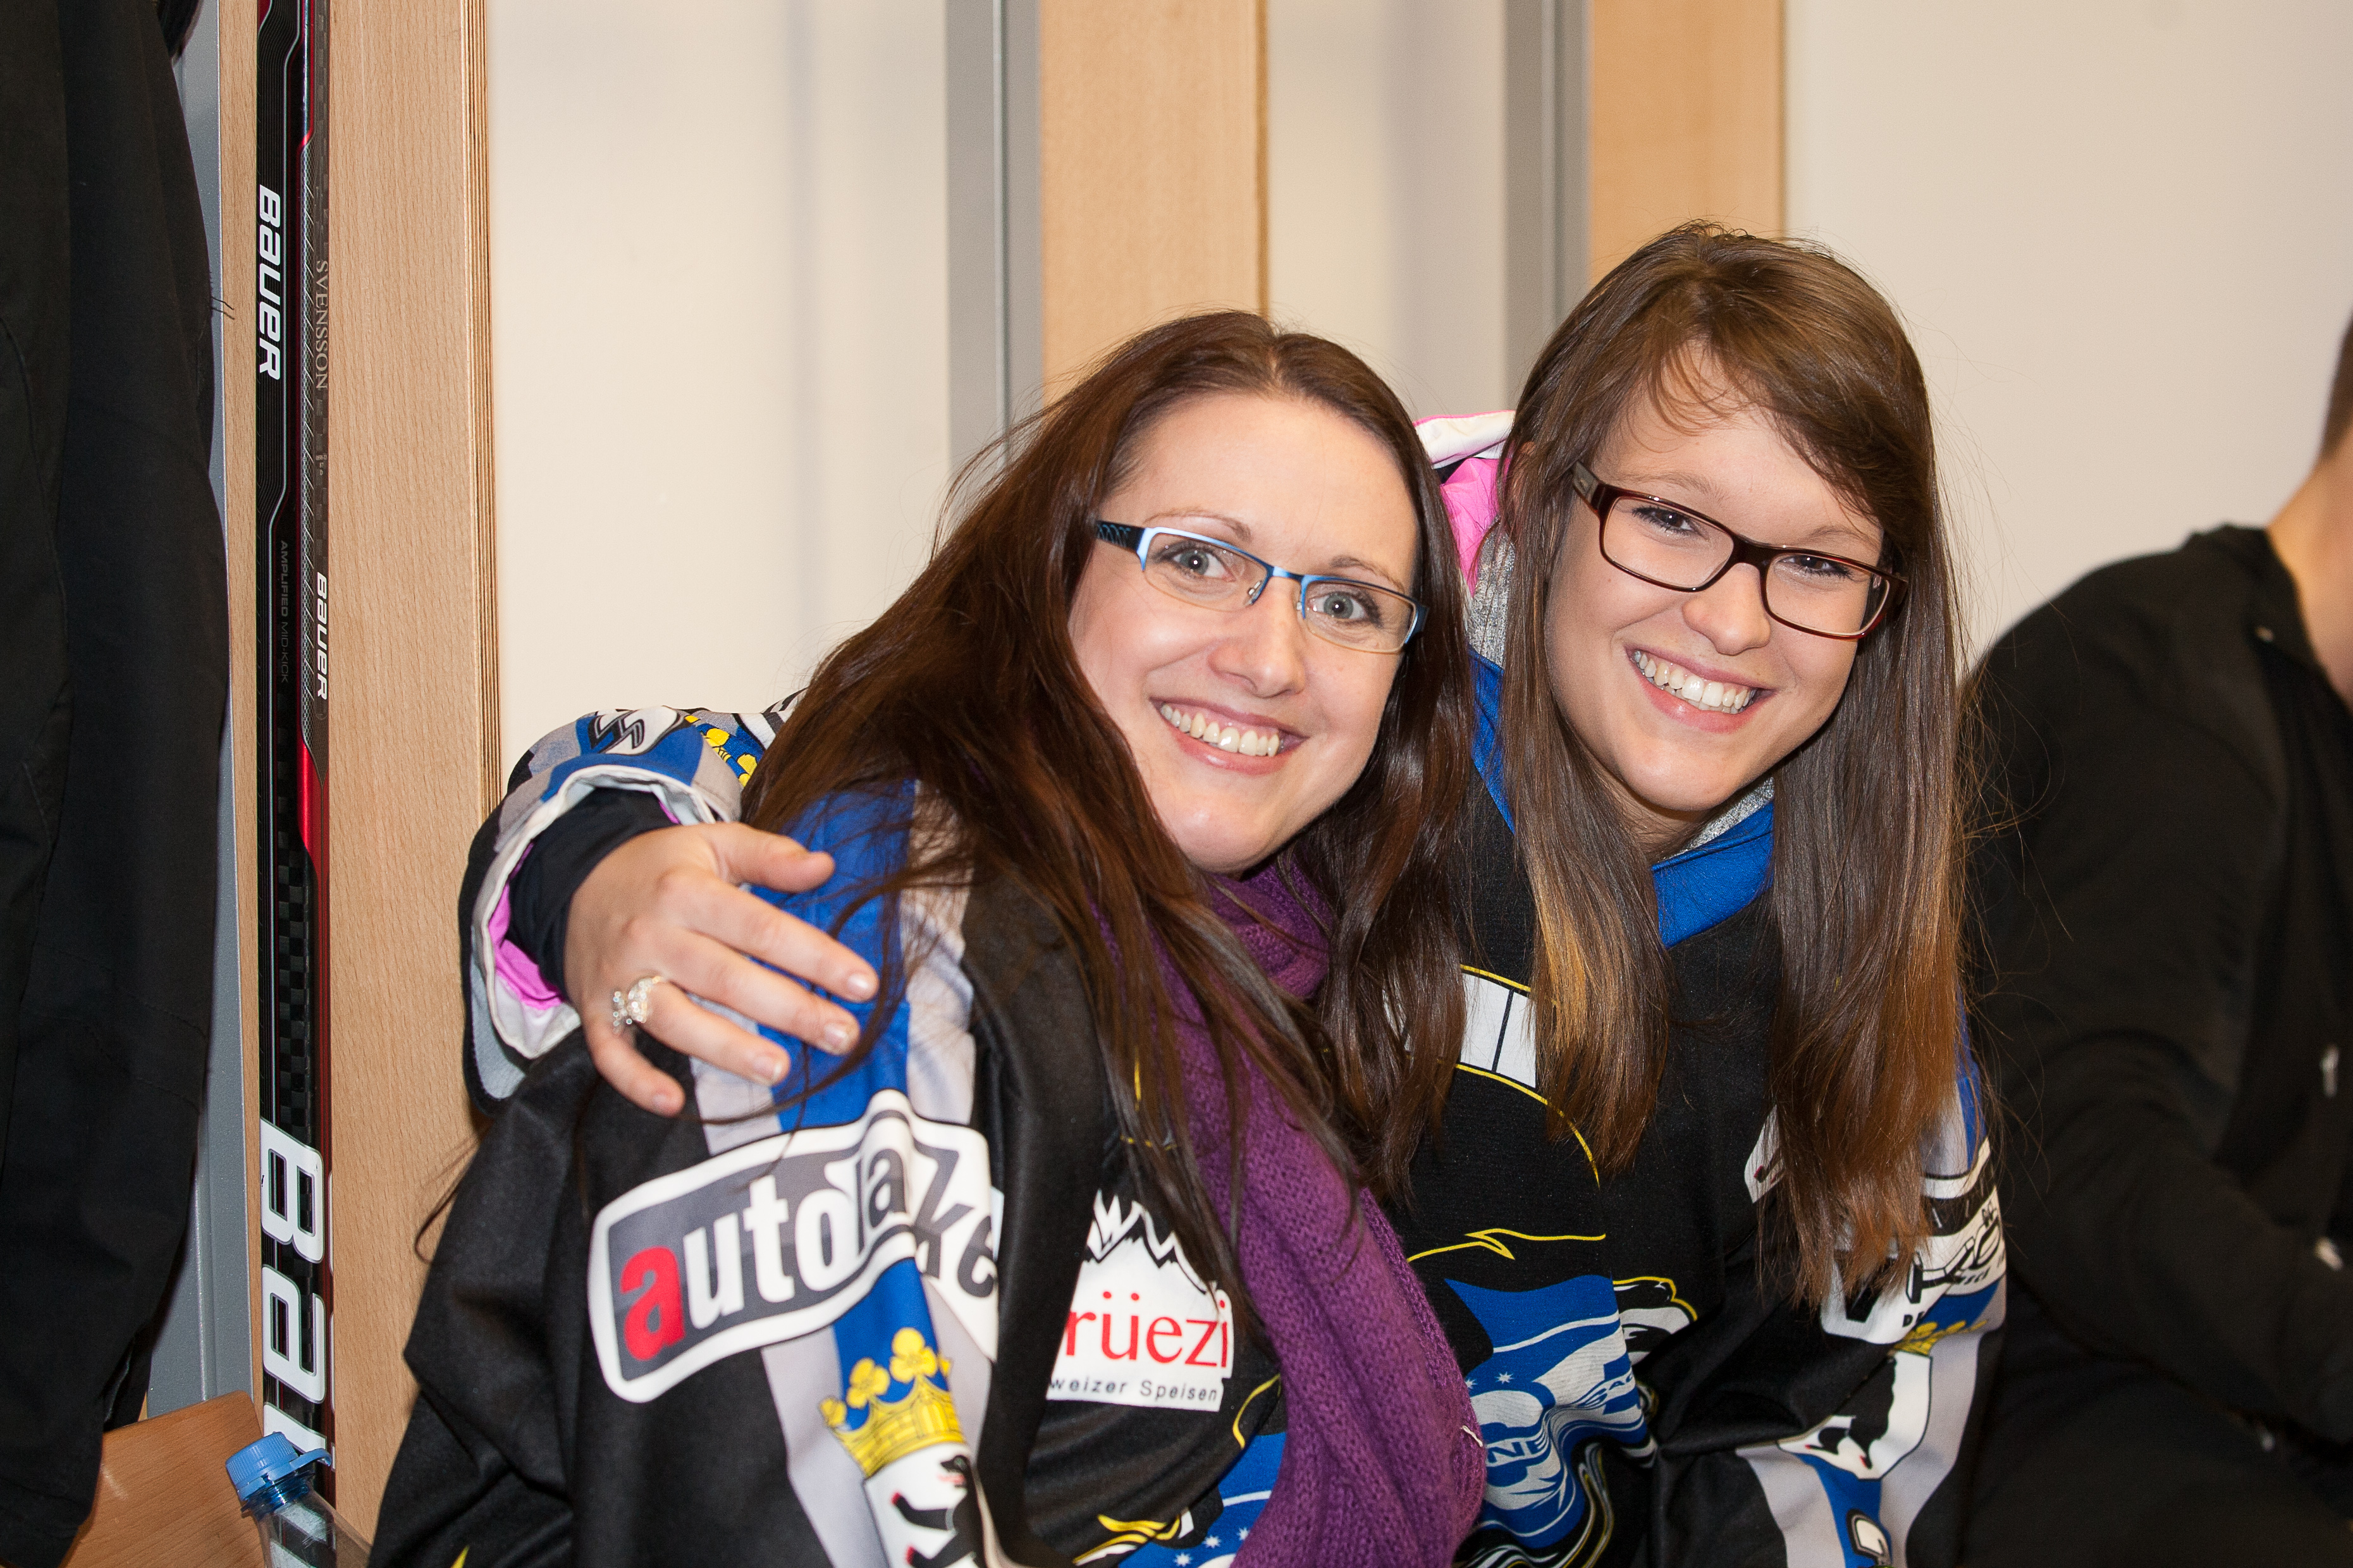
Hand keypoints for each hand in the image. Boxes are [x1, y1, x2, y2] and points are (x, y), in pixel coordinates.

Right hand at [566, 822, 877, 1113]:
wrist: (573, 881)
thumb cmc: (661, 869)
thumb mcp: (713, 844)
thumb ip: (770, 856)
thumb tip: (826, 866)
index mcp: (686, 891)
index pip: (760, 927)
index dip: (814, 957)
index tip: (863, 983)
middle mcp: (651, 934)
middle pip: (726, 978)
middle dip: (790, 1010)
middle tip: (842, 1035)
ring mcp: (618, 976)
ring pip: (672, 1018)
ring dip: (726, 1048)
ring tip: (779, 1068)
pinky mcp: (593, 1009)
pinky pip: (609, 1052)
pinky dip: (635, 1081)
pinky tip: (674, 1103)